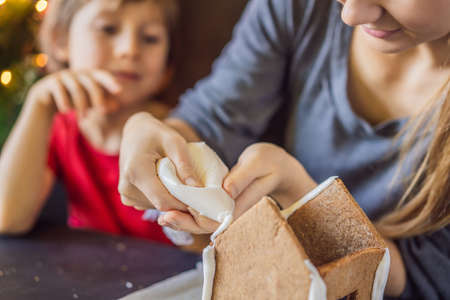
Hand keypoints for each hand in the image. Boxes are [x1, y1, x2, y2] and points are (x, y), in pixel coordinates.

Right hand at [26, 69, 121, 115]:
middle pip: (90, 83)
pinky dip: (64, 101)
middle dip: (98, 98)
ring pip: (76, 88)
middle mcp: (76, 73)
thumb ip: (102, 104)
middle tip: (103, 112)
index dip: (110, 82)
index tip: (119, 91)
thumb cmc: (72, 101)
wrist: (45, 101)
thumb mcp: (89, 104)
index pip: (102, 75)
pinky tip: (66, 112)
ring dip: (81, 104)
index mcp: (88, 76)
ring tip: (83, 119)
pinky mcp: (50, 82)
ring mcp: (62, 76)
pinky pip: (59, 89)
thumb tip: (117, 106)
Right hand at [118, 112, 202, 212]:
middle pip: (161, 205)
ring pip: (157, 207)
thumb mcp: (175, 143)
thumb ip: (185, 166)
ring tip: (177, 180)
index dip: (184, 204)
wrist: (135, 132)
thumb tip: (198, 189)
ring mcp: (126, 195)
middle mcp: (126, 188)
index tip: (200, 200)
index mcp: (136, 172)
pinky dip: (163, 197)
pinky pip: (151, 204)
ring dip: (172, 199)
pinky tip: (167, 183)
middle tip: (192, 187)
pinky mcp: (128, 197)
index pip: (163, 201)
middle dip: (180, 201)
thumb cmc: (156, 134)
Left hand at [160, 143, 316, 233]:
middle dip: (184, 223)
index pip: (216, 220)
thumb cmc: (270, 163)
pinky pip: (204, 211)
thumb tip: (226, 190)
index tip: (179, 210)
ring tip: (162, 215)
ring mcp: (227, 208)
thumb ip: (243, 177)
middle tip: (164, 217)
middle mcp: (232, 211)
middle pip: (205, 225)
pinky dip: (188, 210)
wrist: (279, 168)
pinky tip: (174, 205)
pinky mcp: (223, 202)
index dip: (196, 219)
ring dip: (183, 219)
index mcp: (241, 205)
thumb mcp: (258, 163)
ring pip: (202, 221)